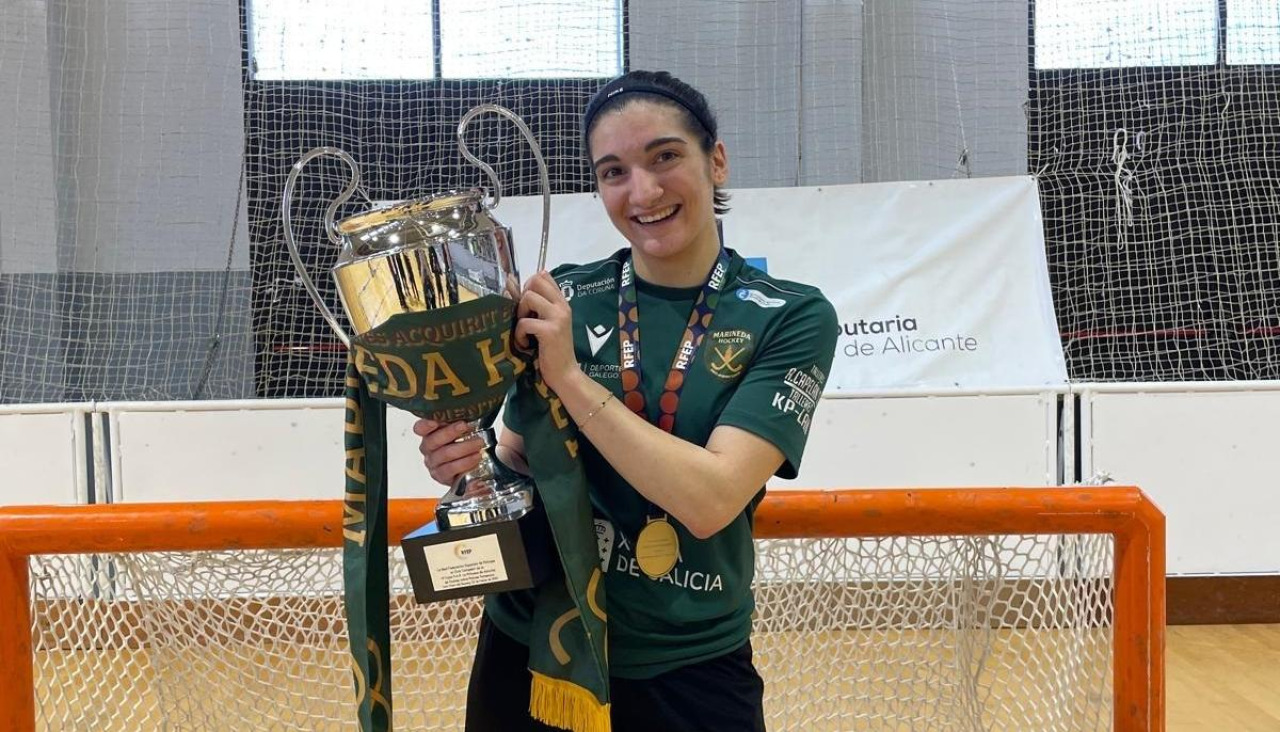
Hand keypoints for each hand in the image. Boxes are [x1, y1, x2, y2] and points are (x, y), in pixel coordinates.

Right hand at [413, 419, 481, 486]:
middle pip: (433, 440)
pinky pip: (451, 469)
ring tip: (478, 443)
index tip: (435, 422)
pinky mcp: (441, 476)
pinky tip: (476, 457)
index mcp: (429, 434)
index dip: (425, 425)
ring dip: (464, 447)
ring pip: (445, 454)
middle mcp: (427, 449)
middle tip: (465, 426)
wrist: (466, 467)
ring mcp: (433, 463)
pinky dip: (466, 462)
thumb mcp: (460, 429)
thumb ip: (457, 421)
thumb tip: (468, 411)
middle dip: (451, 432)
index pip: (420, 428)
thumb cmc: (462, 443)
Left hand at [515, 270, 578, 393]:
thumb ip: (540, 306)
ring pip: (528, 297)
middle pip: (535, 281)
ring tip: (525, 331)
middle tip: (525, 317)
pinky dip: (519, 335)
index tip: (527, 305)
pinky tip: (525, 345)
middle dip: (523, 297)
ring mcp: (557, 317)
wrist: (565, 374)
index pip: (544, 276)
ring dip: (520, 315)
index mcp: (562, 302)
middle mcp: (562, 306)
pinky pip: (524, 322)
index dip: (529, 285)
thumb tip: (515, 286)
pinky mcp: (550, 331)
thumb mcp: (550, 323)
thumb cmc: (553, 350)